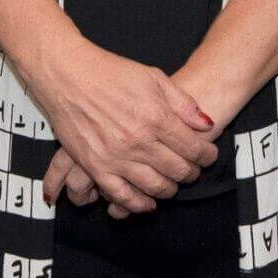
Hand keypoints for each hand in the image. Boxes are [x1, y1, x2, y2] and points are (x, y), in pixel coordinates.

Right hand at [31, 40, 215, 214]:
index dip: (207, 155)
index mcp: (157, 118)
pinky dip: (139, 204)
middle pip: (179, 171)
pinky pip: (122, 197)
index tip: (208, 155)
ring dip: (170, 189)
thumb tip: (207, 124)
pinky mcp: (96, 167)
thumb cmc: (111, 73)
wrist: (69, 75)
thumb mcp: (154, 78)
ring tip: (172, 182)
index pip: (194, 149)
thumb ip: (184, 103)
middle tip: (192, 169)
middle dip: (191, 173)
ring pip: (155, 187)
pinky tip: (148, 202)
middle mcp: (139, 141)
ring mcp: (117, 157)